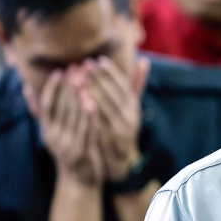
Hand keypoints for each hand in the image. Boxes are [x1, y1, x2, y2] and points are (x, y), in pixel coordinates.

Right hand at [24, 69, 104, 185]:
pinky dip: (89, 117)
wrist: (80, 181)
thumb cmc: (69, 150)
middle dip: (69, 86)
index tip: (60, 71)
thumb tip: (26, 88)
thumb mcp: (53, 131)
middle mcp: (54, 136)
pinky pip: (86, 131)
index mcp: (47, 129)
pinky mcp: (82, 152)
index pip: (47, 105)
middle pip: (60, 107)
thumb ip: (41, 110)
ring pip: (73, 117)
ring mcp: (67, 145)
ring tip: (84, 80)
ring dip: (78, 97)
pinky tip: (93, 104)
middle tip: (76, 67)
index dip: (53, 87)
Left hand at [85, 57, 147, 181]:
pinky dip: (87, 110)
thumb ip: (135, 85)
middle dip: (98, 77)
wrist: (119, 161)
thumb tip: (144, 60)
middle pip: (114, 93)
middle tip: (85, 63)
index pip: (124, 85)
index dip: (111, 72)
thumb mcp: (129, 107)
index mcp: (134, 106)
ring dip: (91, 90)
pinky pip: (97, 121)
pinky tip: (76, 100)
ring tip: (78, 77)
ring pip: (105, 106)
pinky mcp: (110, 139)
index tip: (98, 60)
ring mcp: (121, 128)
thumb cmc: (121, 128)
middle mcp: (131, 116)